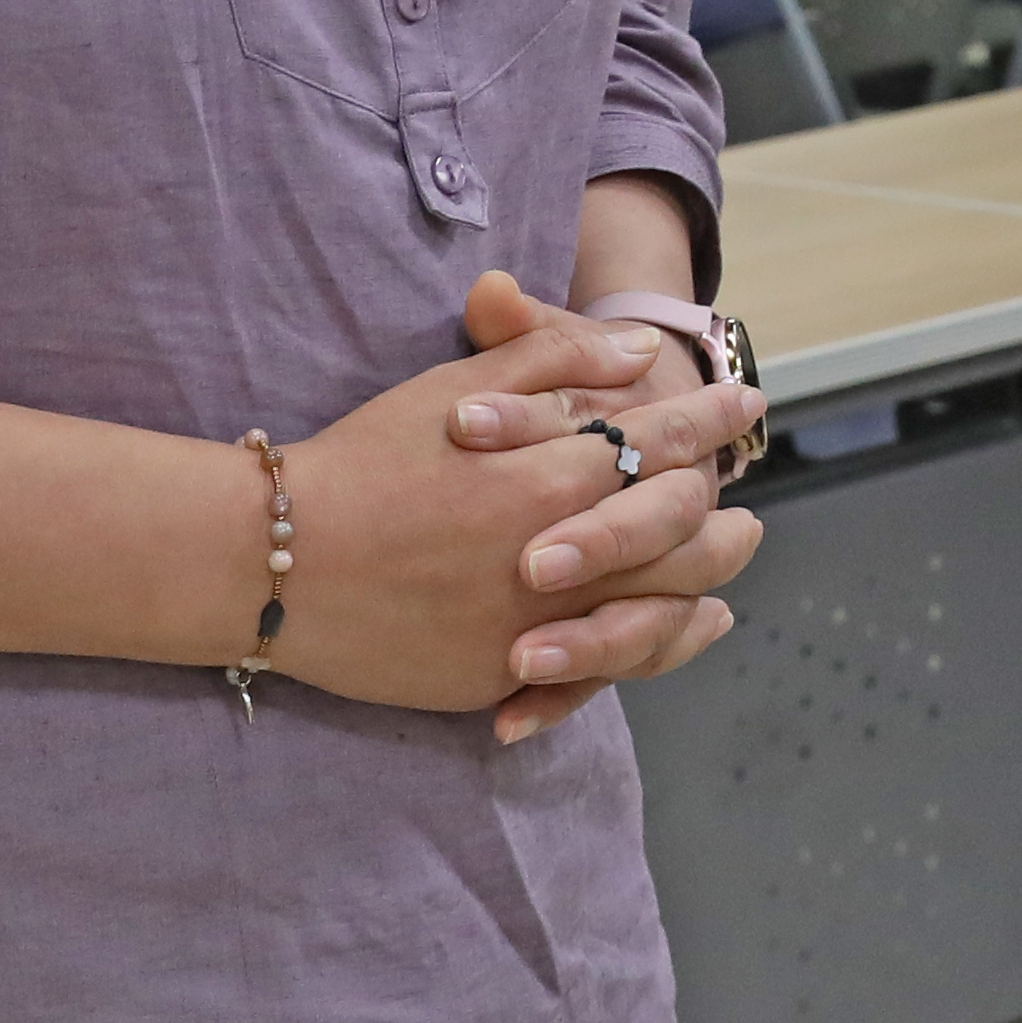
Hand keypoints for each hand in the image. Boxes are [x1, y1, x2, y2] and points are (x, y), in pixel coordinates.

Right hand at [230, 282, 764, 742]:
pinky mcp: (501, 674)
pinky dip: (650, 648)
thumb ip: (552, 359)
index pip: (660, 443)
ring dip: (705, 582)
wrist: (274, 561)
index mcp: (549, 474)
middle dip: (724, 509)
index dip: (709, 419)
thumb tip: (636, 348)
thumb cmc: (363, 461)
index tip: (744, 402)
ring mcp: (532, 623)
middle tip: (747, 493)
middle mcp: (558, 554)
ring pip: (657, 609)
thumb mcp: (454, 388)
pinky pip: (598, 672)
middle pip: (679, 534)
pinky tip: (677, 628)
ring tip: (730, 559)